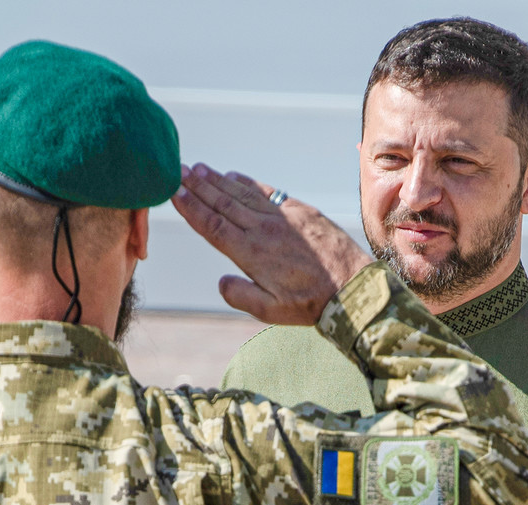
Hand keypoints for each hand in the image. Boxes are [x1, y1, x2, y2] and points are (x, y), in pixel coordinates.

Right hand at [170, 163, 372, 324]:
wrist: (354, 288)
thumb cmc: (310, 304)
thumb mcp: (270, 312)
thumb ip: (241, 296)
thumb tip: (221, 281)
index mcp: (251, 254)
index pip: (212, 226)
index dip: (191, 208)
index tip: (174, 192)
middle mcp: (263, 230)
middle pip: (222, 203)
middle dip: (198, 186)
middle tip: (179, 170)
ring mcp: (283, 218)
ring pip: (242, 194)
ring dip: (218, 180)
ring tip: (199, 169)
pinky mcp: (301, 211)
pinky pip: (267, 192)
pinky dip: (248, 183)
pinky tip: (234, 176)